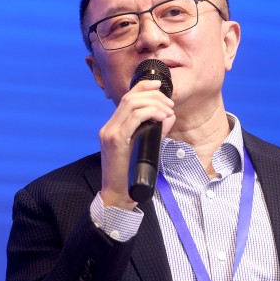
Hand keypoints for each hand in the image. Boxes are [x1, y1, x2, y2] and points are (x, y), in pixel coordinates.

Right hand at [98, 80, 174, 208]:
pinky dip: (151, 112)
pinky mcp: (116, 141)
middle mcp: (109, 127)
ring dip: (155, 103)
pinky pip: (134, 117)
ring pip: (132, 104)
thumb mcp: (145, 149)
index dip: (143, 86)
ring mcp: (110, 133)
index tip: (159, 85)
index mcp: (113, 128)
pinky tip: (162, 117)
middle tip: (170, 104)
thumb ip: (156, 132)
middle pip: (130, 97)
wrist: (117, 195)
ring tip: (168, 111)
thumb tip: (169, 117)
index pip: (127, 98)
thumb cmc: (130, 176)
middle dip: (154, 95)